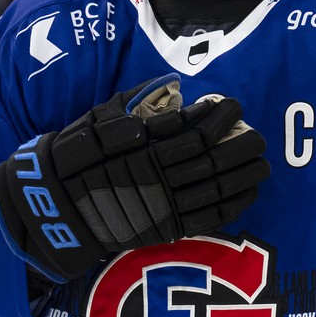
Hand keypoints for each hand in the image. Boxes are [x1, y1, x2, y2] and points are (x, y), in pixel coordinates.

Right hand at [0, 75, 268, 280]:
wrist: (53, 206)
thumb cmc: (75, 157)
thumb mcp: (97, 120)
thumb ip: (134, 104)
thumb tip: (172, 88)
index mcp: (143, 145)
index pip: (192, 129)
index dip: (217, 118)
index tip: (234, 106)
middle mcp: (156, 174)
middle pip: (211, 158)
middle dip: (240, 146)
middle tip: (259, 136)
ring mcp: (162, 203)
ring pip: (214, 187)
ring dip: (243, 175)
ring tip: (262, 162)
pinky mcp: (163, 228)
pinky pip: (207, 217)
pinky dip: (232, 205)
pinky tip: (249, 193)